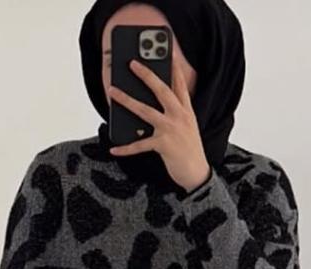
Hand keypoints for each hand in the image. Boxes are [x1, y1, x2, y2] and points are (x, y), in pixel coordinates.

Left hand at [108, 51, 210, 192]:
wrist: (197, 174)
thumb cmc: (190, 151)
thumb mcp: (187, 128)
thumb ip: (175, 114)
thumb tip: (151, 105)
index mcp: (186, 111)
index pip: (180, 85)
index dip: (174, 68)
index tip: (168, 52)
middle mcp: (180, 117)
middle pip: (162, 91)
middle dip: (146, 75)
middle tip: (132, 64)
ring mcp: (171, 130)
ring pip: (145, 111)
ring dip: (127, 100)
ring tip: (112, 92)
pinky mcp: (163, 146)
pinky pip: (140, 145)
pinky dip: (126, 148)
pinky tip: (114, 149)